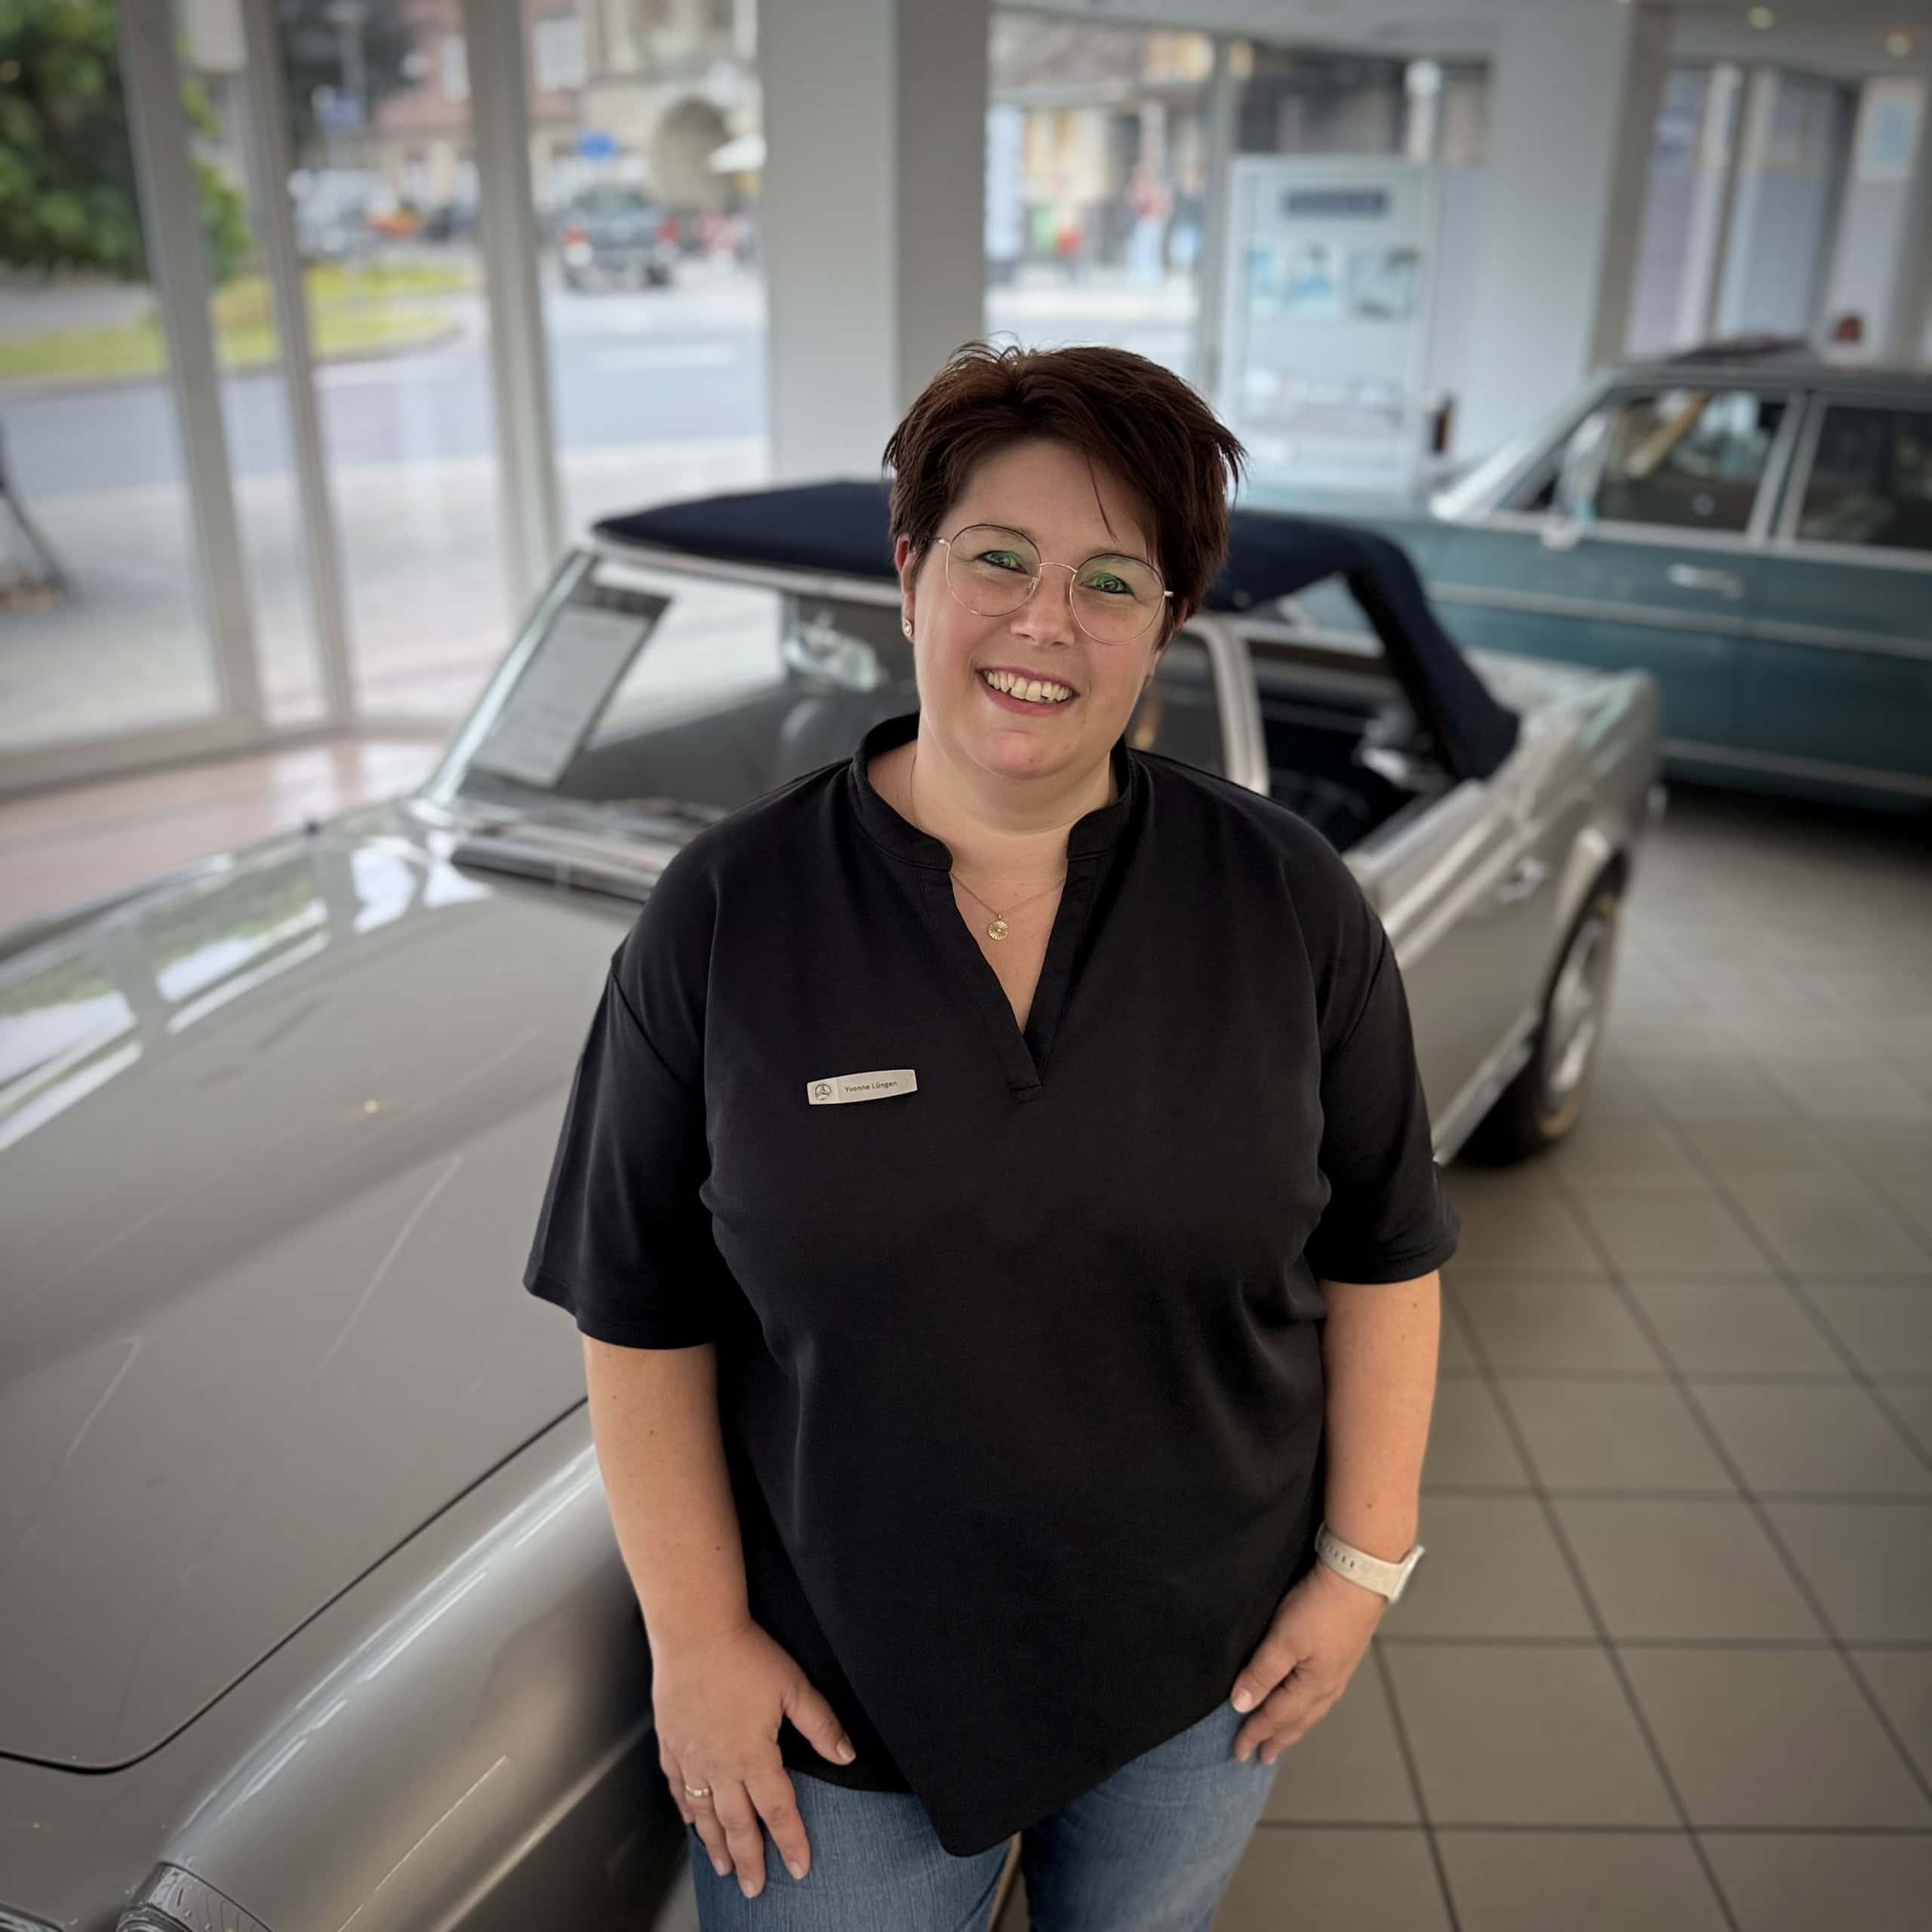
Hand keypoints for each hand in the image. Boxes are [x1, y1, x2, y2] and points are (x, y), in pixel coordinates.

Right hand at [653, 1620, 856, 1897]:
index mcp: (754, 1756)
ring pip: (705, 1814)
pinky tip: (691, 1821)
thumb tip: (846, 1755)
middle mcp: (720, 1766)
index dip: (791, 1841)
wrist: (695, 1631)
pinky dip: (686, 1809)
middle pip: (738, 1824)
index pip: (777, 1811)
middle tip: (754, 1888)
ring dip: (716, 1845)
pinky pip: (679, 1787)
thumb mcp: (794, 1687)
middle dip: (749, 1859)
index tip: (799, 1867)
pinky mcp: (671, 1743)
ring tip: (723, 1868)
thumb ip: (821, 1725)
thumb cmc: (745, 1654)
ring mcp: (692, 1757)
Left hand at [1228, 1558, 1386, 1764]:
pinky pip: (1319, 1695)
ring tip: (1281, 1736)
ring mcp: (1338, 1672)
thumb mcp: (1283, 1640)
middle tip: (1261, 1756)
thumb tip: (1240, 1705)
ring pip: (1310, 1710)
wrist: (1358, 1577)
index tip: (1238, 1752)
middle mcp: (1327, 1686)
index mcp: (1312, 1687)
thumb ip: (1262, 1673)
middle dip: (1277, 1738)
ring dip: (1293, 1725)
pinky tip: (1304, 1701)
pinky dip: (1305, 1708)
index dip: (1254, 1733)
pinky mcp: (1342, 1656)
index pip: (1275, 1718)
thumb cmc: (1320, 1608)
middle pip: (1296, 1721)